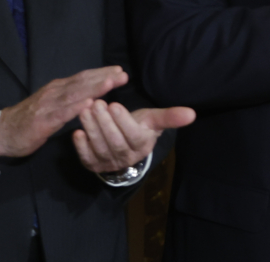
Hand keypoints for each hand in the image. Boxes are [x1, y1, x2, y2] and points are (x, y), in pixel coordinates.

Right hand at [0, 66, 126, 158]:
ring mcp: (47, 106)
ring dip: (94, 88)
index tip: (120, 70)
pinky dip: (76, 107)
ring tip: (111, 82)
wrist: (0, 132)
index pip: (83, 78)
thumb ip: (69, 97)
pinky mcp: (42, 121)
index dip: (101, 73)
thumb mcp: (52, 104)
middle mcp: (54, 93)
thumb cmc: (29, 119)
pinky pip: (61, 113)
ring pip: (74, 94)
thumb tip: (92, 92)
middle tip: (123, 74)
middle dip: (103, 77)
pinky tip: (89, 104)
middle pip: (82, 82)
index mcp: (57, 88)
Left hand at [72, 101, 194, 173]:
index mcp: (142, 145)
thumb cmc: (140, 128)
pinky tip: (77, 132)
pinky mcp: (92, 165)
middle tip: (95, 104)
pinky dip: (80, 146)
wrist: (125, 147)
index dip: (123, 121)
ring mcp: (108, 164)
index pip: (133, 135)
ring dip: (91, 129)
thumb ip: (170, 117)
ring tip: (85, 110)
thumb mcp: (154, 120)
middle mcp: (126, 158)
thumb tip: (192, 113)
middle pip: (114, 141)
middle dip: (103, 122)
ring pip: (99, 147)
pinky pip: (85, 157)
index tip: (114, 104)